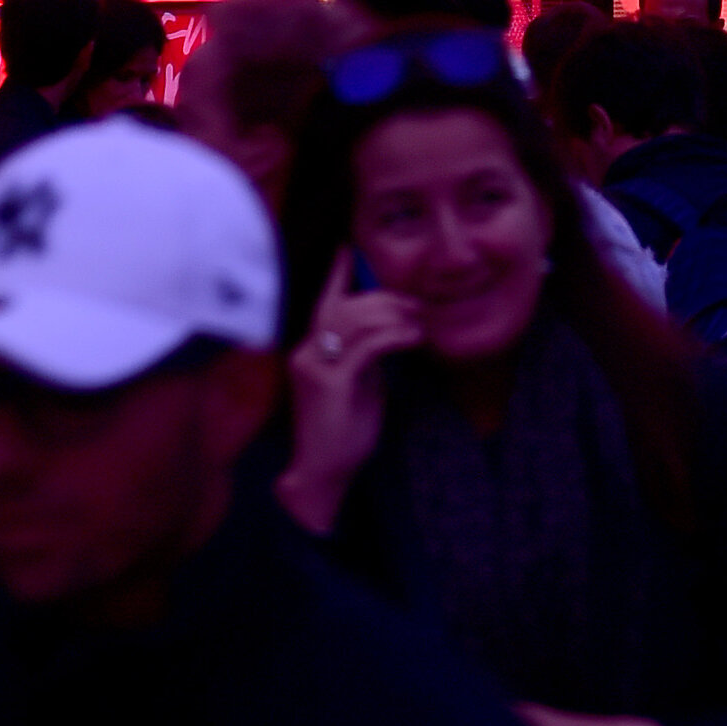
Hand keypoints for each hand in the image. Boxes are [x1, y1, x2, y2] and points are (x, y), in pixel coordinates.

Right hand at [279, 250, 421, 535]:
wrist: (323, 477)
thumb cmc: (342, 434)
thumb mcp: (356, 386)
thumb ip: (362, 357)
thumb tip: (385, 334)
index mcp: (310, 351)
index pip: (323, 304)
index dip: (335, 275)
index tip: (347, 248)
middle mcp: (306, 352)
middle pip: (347, 306)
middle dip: (385, 299)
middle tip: (416, 304)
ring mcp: (315, 367)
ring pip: (356, 320)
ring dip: (394, 316)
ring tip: (420, 322)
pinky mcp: (330, 383)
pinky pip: (367, 346)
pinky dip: (394, 336)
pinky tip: (413, 338)